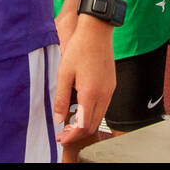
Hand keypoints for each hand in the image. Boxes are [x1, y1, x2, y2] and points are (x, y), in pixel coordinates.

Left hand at [53, 15, 114, 145]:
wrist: (97, 31)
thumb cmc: (79, 48)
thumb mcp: (64, 73)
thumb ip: (61, 98)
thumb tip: (58, 119)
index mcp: (91, 93)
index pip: (83, 126)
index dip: (71, 136)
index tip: (61, 138)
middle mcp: (104, 94)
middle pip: (93, 125)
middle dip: (77, 133)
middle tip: (63, 133)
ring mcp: (110, 89)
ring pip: (99, 116)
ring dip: (85, 123)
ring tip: (69, 121)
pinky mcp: (111, 84)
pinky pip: (103, 105)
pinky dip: (91, 112)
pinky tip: (79, 106)